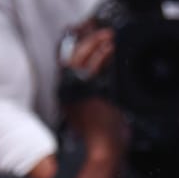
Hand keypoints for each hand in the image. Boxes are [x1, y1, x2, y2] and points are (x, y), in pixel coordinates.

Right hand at [60, 24, 126, 161]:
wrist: (105, 147)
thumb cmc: (104, 131)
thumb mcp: (97, 106)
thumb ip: (98, 88)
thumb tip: (109, 68)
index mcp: (67, 92)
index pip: (66, 61)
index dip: (75, 43)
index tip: (84, 30)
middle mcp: (67, 90)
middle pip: (71, 56)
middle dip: (86, 39)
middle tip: (102, 31)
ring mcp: (75, 91)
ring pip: (80, 58)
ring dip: (96, 43)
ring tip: (109, 35)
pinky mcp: (86, 93)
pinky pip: (93, 68)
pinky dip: (102, 55)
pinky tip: (111, 48)